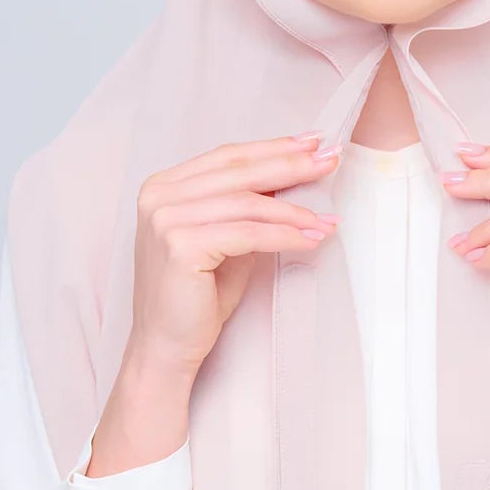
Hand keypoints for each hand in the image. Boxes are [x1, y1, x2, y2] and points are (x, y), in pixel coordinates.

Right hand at [124, 132, 342, 379]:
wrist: (166, 347)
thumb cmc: (196, 298)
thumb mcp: (224, 240)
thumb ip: (245, 208)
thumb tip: (293, 179)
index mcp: (163, 187)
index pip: (226, 157)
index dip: (271, 147)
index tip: (312, 142)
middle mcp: (159, 196)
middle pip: (238, 170)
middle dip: (290, 164)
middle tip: (330, 160)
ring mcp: (165, 219)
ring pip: (247, 202)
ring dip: (294, 210)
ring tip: (327, 219)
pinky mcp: (181, 246)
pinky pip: (247, 233)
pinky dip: (284, 235)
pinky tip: (310, 239)